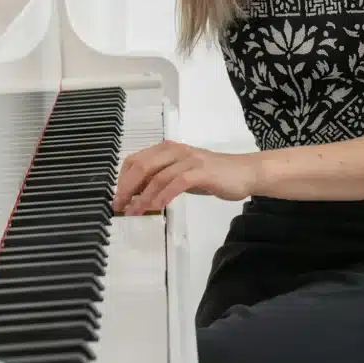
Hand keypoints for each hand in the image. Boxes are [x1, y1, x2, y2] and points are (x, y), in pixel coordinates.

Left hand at [111, 140, 258, 214]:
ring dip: (143, 196)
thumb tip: (137, 195)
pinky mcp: (202, 171)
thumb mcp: (182, 175)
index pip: (136, 160)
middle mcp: (176, 151)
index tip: (118, 198)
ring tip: (134, 212)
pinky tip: (157, 207)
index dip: (123, 179)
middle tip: (120, 206)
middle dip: (127, 187)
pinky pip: (177, 182)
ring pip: (158, 175)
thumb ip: (162, 180)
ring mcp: (189, 159)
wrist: (245, 172)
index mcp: (168, 149)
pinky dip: (163, 195)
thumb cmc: (213, 175)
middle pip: (142, 165)